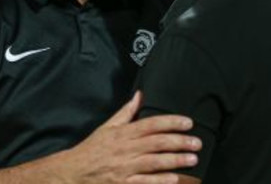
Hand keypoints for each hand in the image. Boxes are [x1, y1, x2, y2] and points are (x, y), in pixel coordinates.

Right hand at [54, 91, 200, 183]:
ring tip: (192, 158)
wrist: (73, 171)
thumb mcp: (107, 127)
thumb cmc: (92, 149)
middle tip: (197, 142)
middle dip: (179, 141)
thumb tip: (139, 95)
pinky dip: (160, 180)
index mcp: (122, 133)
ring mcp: (124, 168)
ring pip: (153, 162)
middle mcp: (125, 149)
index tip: (188, 122)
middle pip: (156, 143)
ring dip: (175, 160)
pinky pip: (144, 182)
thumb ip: (125, 112)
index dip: (171, 122)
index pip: (150, 124)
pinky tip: (174, 178)